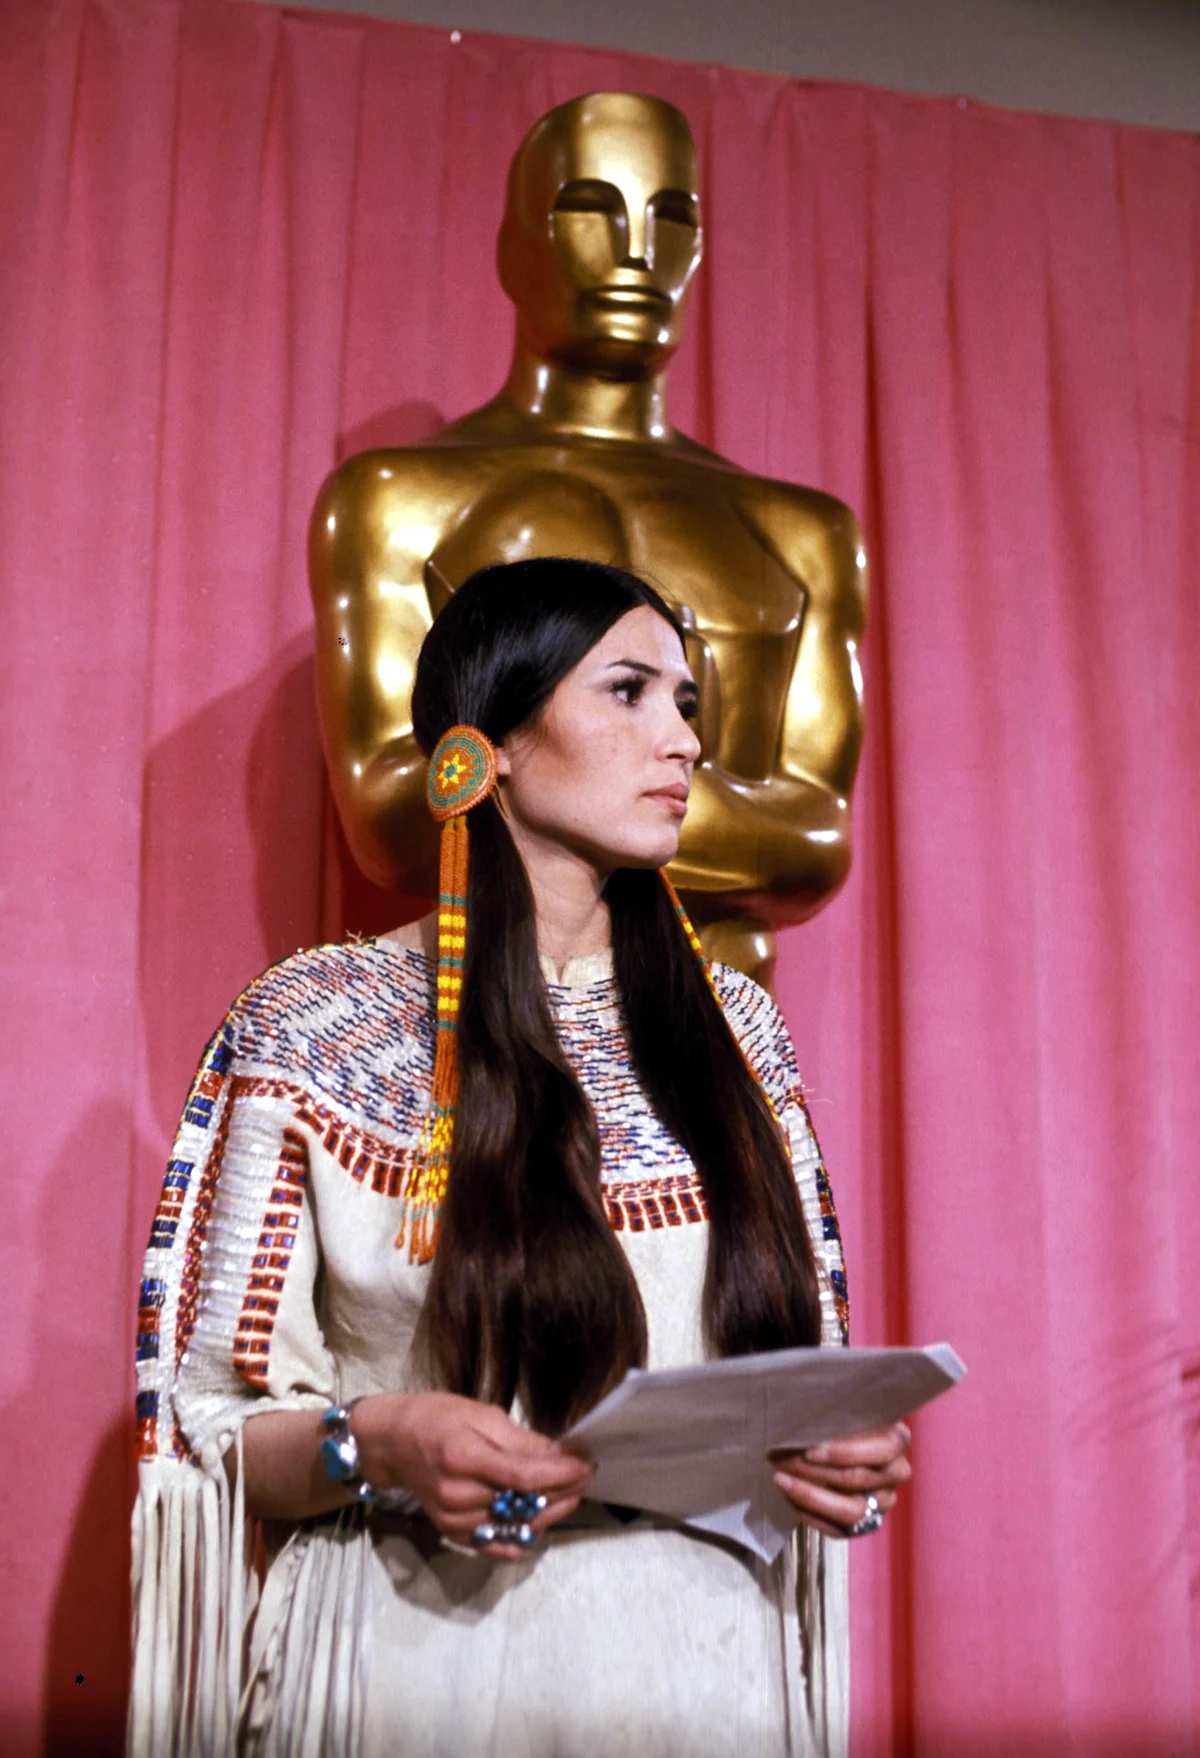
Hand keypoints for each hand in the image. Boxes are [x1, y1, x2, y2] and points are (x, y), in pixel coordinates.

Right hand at [351, 1391, 594, 1559]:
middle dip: (563, 1492)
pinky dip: (524, 1535)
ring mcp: (455, 1520)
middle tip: (585, 1476)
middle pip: (524, 1505)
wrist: (394, 1443)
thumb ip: (520, 1440)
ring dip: (550, 1512)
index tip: (587, 1464)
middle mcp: (458, 1495)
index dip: (562, 1474)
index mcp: (464, 1458)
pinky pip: (498, 1544)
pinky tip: (541, 1519)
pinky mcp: (454, 1534)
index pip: (525, 1476)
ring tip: (570, 1493)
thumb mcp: (480, 1414)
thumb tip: (557, 1456)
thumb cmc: (437, 1418)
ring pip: (516, 1527)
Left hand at [771, 1422, 911, 1539]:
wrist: (841, 1437)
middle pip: (857, 1479)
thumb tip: (802, 1418)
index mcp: (896, 1440)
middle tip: (779, 1459)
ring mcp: (884, 1501)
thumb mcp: (841, 1405)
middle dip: (814, 1471)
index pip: (880, 1449)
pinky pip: (840, 1530)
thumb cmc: (839, 1416)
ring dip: (810, 1496)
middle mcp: (896, 1473)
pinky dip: (810, 1514)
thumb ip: (832, 1411)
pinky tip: (788, 1496)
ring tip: (780, 1479)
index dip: (844, 1452)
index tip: (809, 1451)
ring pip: (851, 1511)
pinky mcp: (867, 1523)